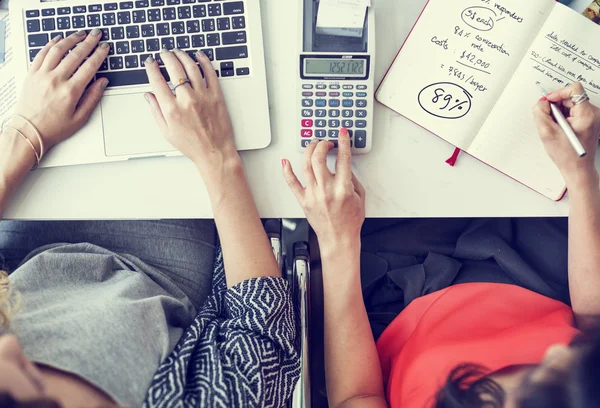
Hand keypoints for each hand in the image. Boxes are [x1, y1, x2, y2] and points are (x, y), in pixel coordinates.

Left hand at [10, 30, 108, 150]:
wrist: (29, 131)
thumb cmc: (53, 127)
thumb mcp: (80, 118)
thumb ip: (92, 98)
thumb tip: (102, 83)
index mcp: (70, 91)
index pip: (89, 66)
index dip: (99, 54)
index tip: (105, 47)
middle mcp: (56, 80)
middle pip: (76, 54)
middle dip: (88, 42)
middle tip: (96, 34)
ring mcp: (42, 75)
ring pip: (58, 49)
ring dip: (71, 39)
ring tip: (80, 34)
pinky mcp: (32, 73)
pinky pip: (42, 53)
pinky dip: (51, 44)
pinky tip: (58, 39)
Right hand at [143, 50, 237, 170]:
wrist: (215, 152)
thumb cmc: (192, 145)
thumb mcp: (166, 131)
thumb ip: (156, 111)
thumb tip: (148, 95)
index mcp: (171, 109)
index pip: (157, 80)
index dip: (151, 67)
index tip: (150, 62)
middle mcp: (187, 100)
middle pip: (174, 68)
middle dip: (166, 56)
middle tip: (163, 53)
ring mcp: (203, 96)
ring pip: (191, 66)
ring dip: (183, 55)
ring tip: (177, 52)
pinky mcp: (216, 96)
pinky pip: (210, 73)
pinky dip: (204, 61)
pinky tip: (199, 55)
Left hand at [283, 129, 365, 254]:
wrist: (339, 239)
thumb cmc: (350, 221)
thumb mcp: (360, 197)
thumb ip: (352, 179)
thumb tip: (344, 165)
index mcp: (343, 188)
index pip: (343, 158)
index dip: (343, 142)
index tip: (342, 134)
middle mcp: (326, 190)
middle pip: (319, 158)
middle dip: (322, 144)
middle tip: (326, 142)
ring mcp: (313, 195)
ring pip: (305, 165)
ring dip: (309, 151)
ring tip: (313, 146)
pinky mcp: (303, 200)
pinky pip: (292, 183)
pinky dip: (287, 171)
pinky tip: (285, 162)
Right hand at [533, 82, 599, 185]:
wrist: (577, 168)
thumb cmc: (566, 155)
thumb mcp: (547, 133)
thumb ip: (540, 114)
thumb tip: (541, 102)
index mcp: (586, 115)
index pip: (574, 89)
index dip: (558, 93)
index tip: (549, 101)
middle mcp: (593, 113)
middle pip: (572, 96)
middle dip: (557, 105)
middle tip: (549, 117)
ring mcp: (592, 117)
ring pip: (572, 104)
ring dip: (560, 111)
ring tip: (555, 126)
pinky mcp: (589, 121)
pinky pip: (574, 111)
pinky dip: (564, 116)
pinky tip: (560, 128)